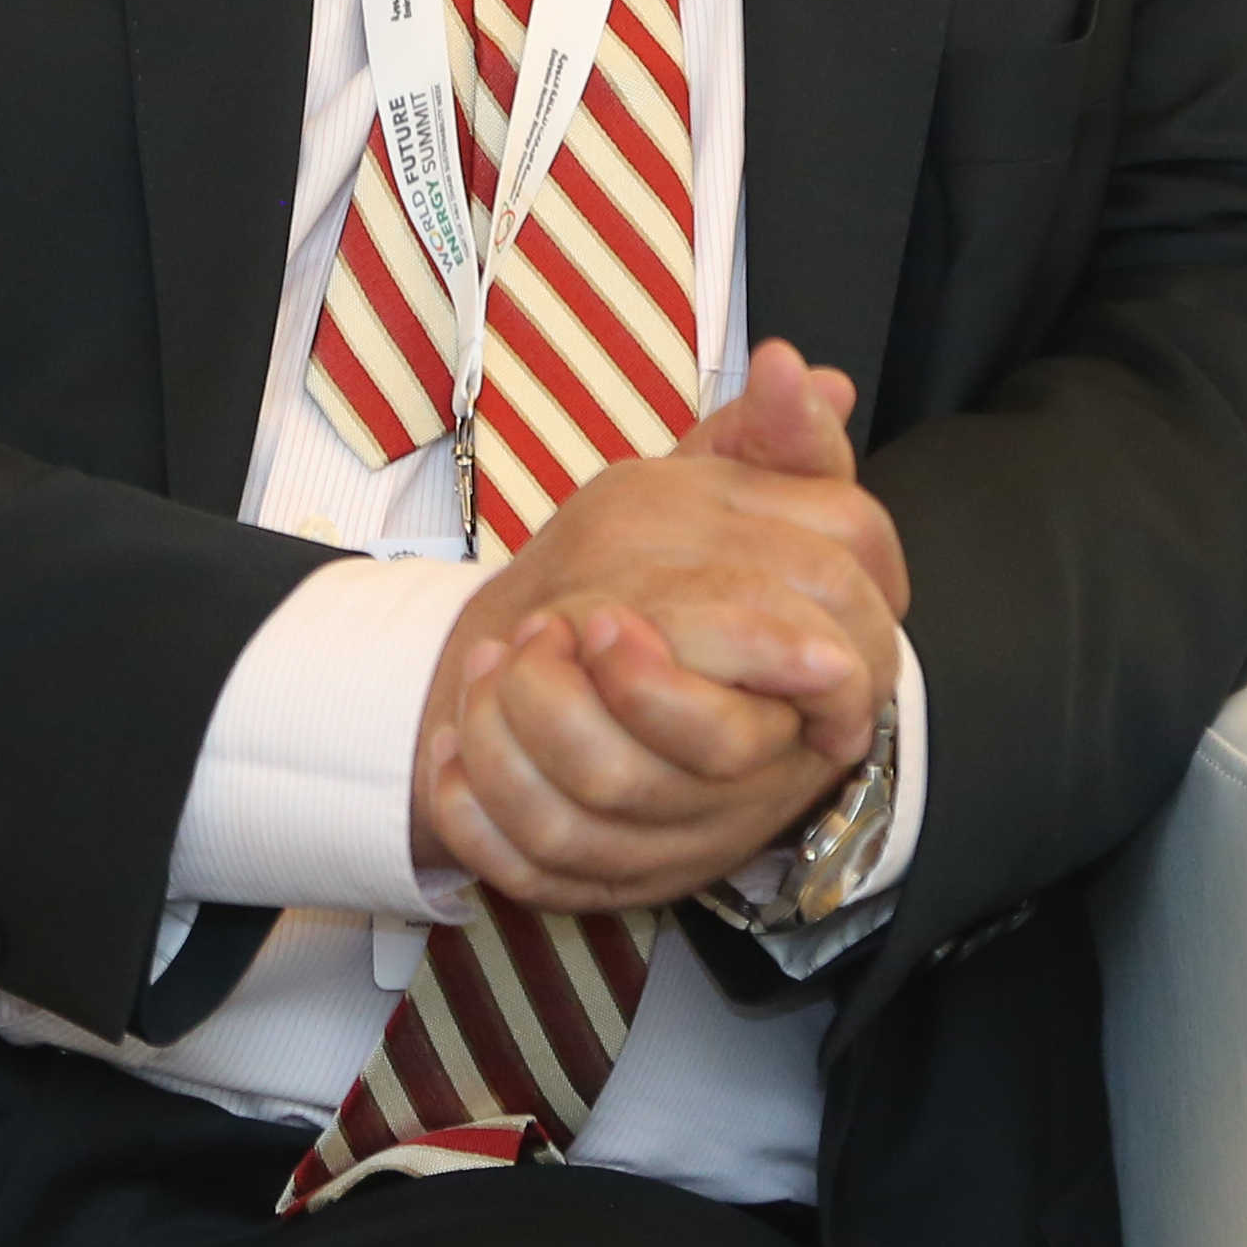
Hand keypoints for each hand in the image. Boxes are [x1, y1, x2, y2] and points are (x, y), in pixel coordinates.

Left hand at [410, 341, 902, 913]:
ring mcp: (677, 841)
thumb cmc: (707, 577)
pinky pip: (528, 870)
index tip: (595, 617)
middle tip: (529, 635)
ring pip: (574, 829)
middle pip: (639, 783)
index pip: (731, 733)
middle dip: (560, 710)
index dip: (654, 683)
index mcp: (793, 704)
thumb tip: (797, 370)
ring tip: (478, 670)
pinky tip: (448, 750)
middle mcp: (742, 788)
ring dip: (505, 744)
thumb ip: (781, 442)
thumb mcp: (749, 497)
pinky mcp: (611, 877)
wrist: (637, 671)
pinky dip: (473, 812)